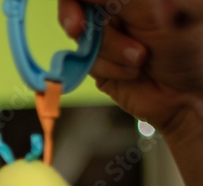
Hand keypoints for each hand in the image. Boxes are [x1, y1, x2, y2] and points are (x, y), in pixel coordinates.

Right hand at [59, 0, 202, 135]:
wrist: (189, 95)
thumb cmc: (189, 46)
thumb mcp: (152, 9)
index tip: (78, 9)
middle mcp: (120, 10)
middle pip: (77, 6)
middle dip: (77, 18)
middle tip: (77, 28)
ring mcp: (109, 36)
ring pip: (81, 35)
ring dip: (109, 49)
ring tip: (139, 58)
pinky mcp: (101, 62)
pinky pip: (86, 61)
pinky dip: (108, 67)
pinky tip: (131, 71)